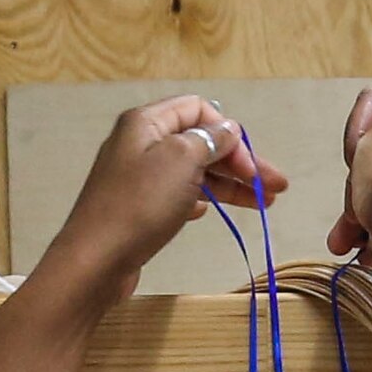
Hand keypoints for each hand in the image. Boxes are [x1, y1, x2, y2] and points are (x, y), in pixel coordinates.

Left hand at [35, 95, 285, 294]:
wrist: (95, 261)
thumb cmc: (139, 204)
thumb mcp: (181, 160)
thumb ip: (208, 140)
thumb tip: (227, 129)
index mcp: (147, 122)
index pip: (199, 109)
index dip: (230, 133)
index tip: (251, 167)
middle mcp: (141, 143)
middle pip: (200, 143)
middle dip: (240, 163)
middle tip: (276, 188)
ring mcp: (138, 178)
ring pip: (193, 172)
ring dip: (228, 185)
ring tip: (262, 205)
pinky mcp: (138, 208)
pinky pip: (177, 195)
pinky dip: (201, 200)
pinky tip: (212, 212)